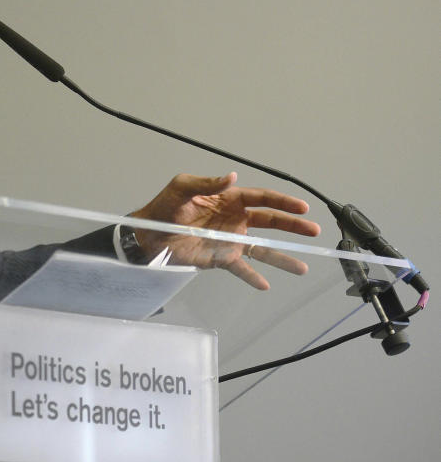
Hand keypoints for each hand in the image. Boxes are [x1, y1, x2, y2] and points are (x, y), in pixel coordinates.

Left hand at [129, 172, 321, 289]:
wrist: (148, 234)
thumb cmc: (164, 207)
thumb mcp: (181, 188)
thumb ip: (207, 183)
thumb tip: (232, 176)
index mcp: (228, 199)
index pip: (261, 199)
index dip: (282, 202)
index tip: (302, 208)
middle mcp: (234, 219)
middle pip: (269, 222)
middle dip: (292, 226)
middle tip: (313, 231)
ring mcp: (230, 240)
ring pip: (261, 249)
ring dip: (282, 257)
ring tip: (302, 267)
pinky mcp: (220, 258)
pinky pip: (241, 268)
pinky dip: (253, 277)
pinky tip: (265, 285)